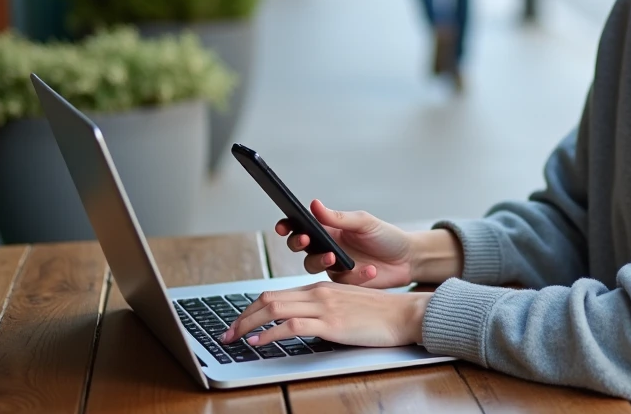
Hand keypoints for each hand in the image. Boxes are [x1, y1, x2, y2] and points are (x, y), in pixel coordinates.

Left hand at [221, 282, 431, 347]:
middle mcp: (317, 293)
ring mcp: (324, 306)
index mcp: (319, 289)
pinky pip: (292, 325)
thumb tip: (300, 327)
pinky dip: (270, 333)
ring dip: (248, 324)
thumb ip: (321, 312)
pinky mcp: (332, 323)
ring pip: (274, 308)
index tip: (238, 324)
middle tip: (226, 334)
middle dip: (242, 317)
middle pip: (268, 299)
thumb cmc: (378, 314)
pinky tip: (259, 341)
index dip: (250, 309)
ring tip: (234, 338)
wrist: (404, 314)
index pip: (275, 295)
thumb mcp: (344, 308)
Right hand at [276, 200, 415, 287]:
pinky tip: (370, 270)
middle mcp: (327, 248)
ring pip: (313, 266)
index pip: (301, 227)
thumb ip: (338, 217)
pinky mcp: (344, 284)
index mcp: (329, 230)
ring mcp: (334, 267)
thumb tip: (314, 204)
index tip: (283, 226)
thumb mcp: (364, 223)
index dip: (288, 227)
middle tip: (307, 240)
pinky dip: (355, 275)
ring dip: (321, 260)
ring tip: (335, 256)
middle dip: (298, 244)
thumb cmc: (385, 236)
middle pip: (300, 248)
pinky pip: (340, 280)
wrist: (408, 260)